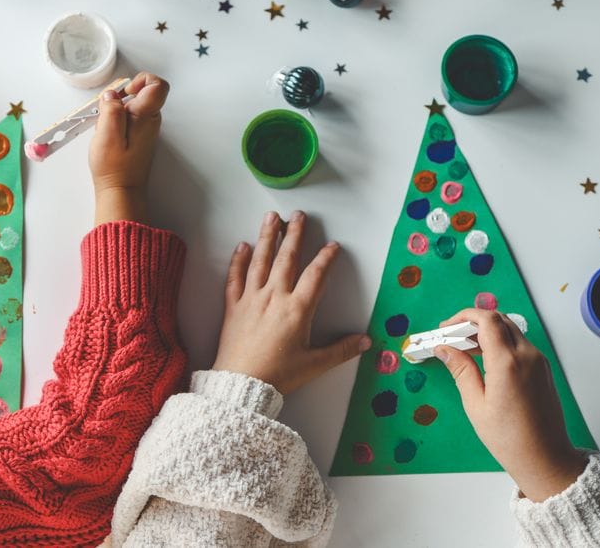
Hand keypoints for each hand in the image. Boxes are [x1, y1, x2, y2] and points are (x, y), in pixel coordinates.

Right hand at [88, 72, 168, 224]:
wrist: (121, 190)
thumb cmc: (115, 167)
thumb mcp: (107, 134)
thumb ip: (111, 109)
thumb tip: (111, 94)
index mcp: (146, 116)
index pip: (157, 85)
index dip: (141, 80)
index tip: (124, 92)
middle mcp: (150, 121)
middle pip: (143, 93)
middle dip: (121, 97)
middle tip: (107, 111)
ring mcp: (146, 129)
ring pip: (134, 106)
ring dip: (117, 110)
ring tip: (106, 127)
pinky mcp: (139, 137)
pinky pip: (129, 119)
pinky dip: (117, 121)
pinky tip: (108, 136)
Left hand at [211, 211, 370, 394]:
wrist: (241, 385)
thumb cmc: (278, 375)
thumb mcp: (315, 364)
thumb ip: (342, 350)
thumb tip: (366, 342)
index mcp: (297, 309)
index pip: (316, 276)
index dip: (326, 259)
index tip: (332, 246)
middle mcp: (274, 297)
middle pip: (286, 259)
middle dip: (294, 235)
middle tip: (298, 216)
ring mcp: (252, 299)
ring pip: (260, 261)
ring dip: (267, 237)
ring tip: (271, 218)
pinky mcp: (233, 307)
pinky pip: (235, 278)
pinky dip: (238, 261)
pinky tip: (243, 246)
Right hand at [434, 309, 586, 501]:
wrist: (546, 459)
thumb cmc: (509, 439)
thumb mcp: (476, 404)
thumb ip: (461, 370)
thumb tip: (443, 349)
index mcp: (507, 362)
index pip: (487, 320)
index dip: (464, 316)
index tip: (446, 327)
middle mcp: (527, 355)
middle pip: (499, 320)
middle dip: (473, 322)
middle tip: (453, 338)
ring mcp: (539, 361)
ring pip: (510, 330)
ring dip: (487, 332)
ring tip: (465, 350)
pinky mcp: (543, 369)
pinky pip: (520, 344)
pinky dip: (501, 343)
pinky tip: (485, 361)